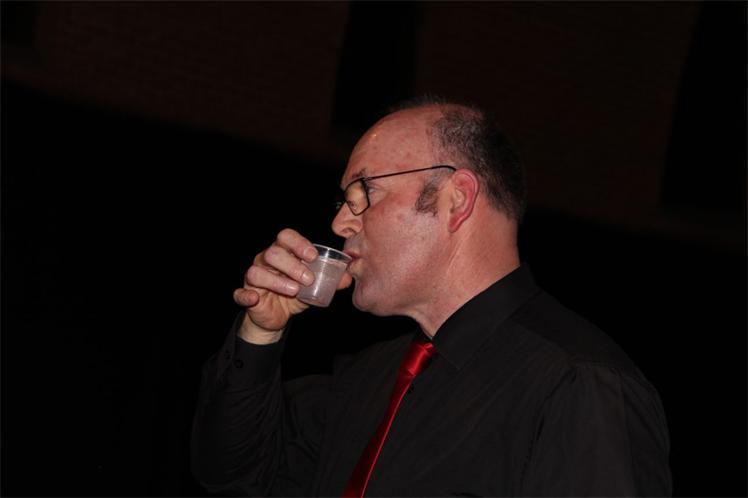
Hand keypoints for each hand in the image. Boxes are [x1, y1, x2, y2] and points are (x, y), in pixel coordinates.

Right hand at [233, 229, 351, 343]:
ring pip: (257, 271)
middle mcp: (266, 260)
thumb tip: (348, 277)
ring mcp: (254, 278)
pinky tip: (255, 298)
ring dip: (277, 280)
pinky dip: (246, 295)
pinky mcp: (246, 295)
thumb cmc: (295, 293)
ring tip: (294, 290)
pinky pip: (240, 293)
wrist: (278, 317)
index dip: (298, 244)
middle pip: (272, 253)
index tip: (313, 256)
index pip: (286, 237)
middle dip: (292, 265)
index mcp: (283, 252)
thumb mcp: (314, 286)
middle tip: (309, 279)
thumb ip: (330, 280)